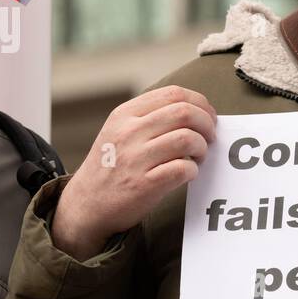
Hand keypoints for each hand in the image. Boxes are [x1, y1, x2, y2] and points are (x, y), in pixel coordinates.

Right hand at [52, 85, 217, 260]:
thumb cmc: (111, 166)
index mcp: (125, 114)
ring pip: (187, 139)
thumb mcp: (119, 130)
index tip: (208, 116)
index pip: (174, 94)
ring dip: (202, 148)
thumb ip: (149, 117)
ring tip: (199, 157)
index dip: (200, 103)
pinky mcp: (144, 185)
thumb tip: (195, 110)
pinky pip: (183, 169)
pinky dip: (193, 170)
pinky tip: (188, 173)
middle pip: (185, 113)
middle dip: (207, 124)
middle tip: (210, 137)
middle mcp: (129, 132)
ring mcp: (135, 158)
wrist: (86, 205)